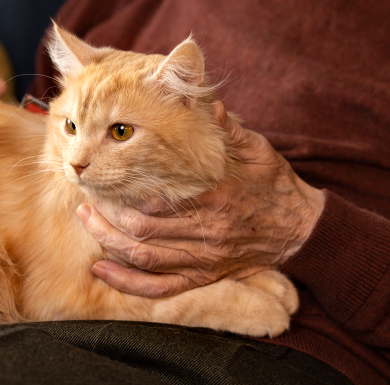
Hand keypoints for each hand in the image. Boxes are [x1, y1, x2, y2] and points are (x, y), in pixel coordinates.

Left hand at [78, 102, 324, 297]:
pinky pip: (161, 287)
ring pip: (144, 257)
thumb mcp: (256, 149)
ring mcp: (204, 258)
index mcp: (214, 196)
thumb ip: (227, 129)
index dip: (123, 187)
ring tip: (87, 221)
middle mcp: (205, 231)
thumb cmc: (275, 184)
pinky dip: (127, 282)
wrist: (303, 229)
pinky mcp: (205, 276)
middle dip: (107, 214)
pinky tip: (101, 270)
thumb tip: (205, 101)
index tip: (102, 173)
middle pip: (141, 228)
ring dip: (108, 241)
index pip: (157, 196)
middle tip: (86, 195)